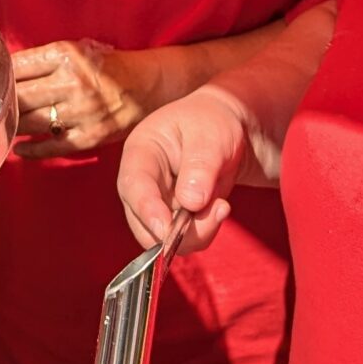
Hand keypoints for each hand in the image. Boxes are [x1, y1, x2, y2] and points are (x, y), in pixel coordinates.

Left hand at [12, 40, 146, 157]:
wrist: (149, 85)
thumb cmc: (109, 67)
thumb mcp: (77, 50)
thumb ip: (44, 60)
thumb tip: (5, 70)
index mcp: (66, 54)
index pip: (18, 65)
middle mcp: (73, 82)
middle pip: (20, 96)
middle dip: (0, 103)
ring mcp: (81, 111)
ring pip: (30, 123)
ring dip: (11, 126)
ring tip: (1, 126)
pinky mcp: (89, 136)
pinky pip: (50, 147)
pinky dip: (30, 151)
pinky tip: (19, 148)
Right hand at [117, 89, 249, 254]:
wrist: (229, 131)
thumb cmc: (213, 123)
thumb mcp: (211, 136)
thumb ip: (200, 166)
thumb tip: (190, 203)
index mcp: (141, 151)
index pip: (134, 184)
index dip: (146, 209)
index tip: (166, 229)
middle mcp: (141, 181)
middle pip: (142, 221)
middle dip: (176, 230)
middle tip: (218, 212)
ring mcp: (155, 203)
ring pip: (162, 238)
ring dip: (195, 232)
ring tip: (222, 205)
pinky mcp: (172, 218)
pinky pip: (182, 240)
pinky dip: (204, 232)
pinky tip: (220, 208)